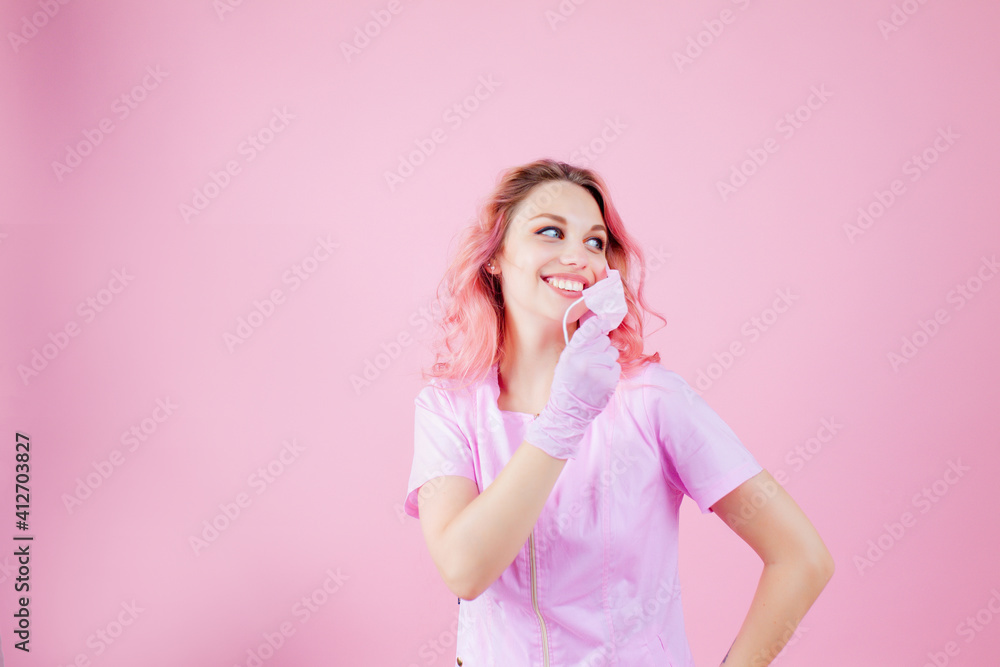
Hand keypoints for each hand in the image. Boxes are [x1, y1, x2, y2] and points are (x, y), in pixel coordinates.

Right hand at [524, 316, 620, 459]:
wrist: (569, 411)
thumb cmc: (566, 384)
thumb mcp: (565, 361)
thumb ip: (580, 345)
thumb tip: (597, 327)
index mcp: (573, 352)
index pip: (590, 329)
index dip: (598, 323)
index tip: (604, 322)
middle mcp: (587, 358)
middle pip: (604, 340)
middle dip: (600, 347)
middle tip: (591, 360)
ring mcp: (600, 369)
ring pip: (612, 353)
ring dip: (606, 360)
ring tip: (595, 372)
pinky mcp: (611, 379)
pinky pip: (616, 367)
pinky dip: (610, 372)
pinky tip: (600, 380)